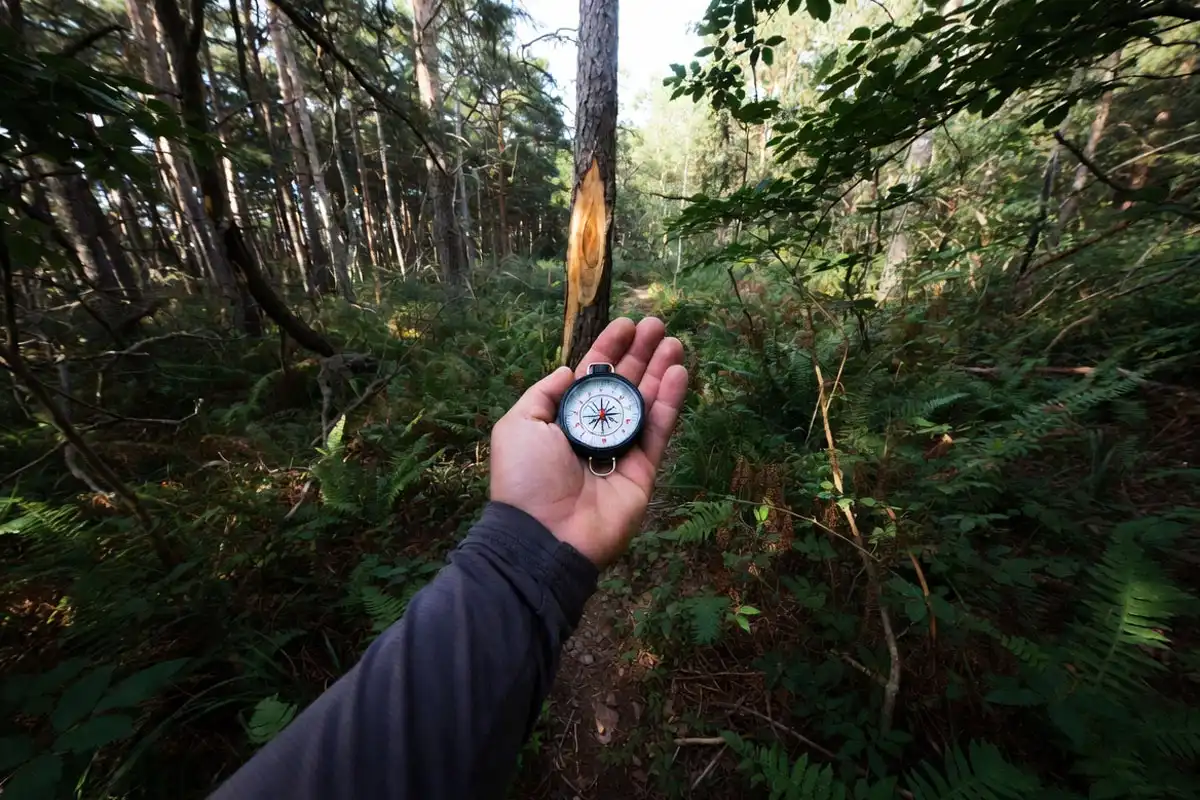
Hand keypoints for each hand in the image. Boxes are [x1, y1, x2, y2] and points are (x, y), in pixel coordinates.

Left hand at [490, 317, 687, 566]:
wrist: (545, 534)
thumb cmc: (526, 478)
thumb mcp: (518, 425)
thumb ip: (544, 394)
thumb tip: (569, 370)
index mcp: (563, 420)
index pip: (591, 376)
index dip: (609, 350)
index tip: (627, 324)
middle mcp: (594, 431)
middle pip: (623, 385)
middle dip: (640, 354)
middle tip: (657, 325)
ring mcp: (621, 451)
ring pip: (646, 403)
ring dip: (660, 371)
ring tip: (674, 341)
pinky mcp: (643, 470)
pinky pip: (659, 430)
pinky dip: (671, 401)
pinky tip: (679, 372)